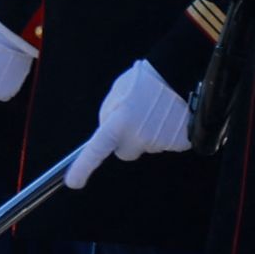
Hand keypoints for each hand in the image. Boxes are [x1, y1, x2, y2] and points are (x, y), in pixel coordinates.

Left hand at [62, 59, 193, 186]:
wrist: (178, 71)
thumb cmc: (144, 80)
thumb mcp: (116, 96)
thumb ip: (108, 117)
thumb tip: (107, 135)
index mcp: (118, 124)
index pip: (96, 150)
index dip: (83, 167)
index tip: (73, 182)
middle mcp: (138, 137)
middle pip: (126, 152)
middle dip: (127, 141)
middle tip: (136, 119)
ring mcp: (161, 142)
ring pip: (148, 146)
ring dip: (148, 133)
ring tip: (156, 111)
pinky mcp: (181, 143)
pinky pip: (168, 144)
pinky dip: (169, 134)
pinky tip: (170, 117)